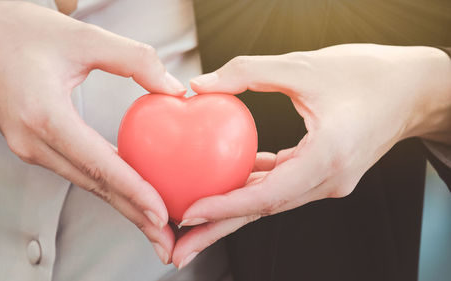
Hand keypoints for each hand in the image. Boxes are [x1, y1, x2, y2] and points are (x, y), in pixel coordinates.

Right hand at [0, 0, 185, 263]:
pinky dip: (107, 186)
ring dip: (123, 205)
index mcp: (44, 116)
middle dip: (133, 216)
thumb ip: (133, 59)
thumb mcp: (81, 36)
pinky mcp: (35, 145)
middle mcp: (35, 141)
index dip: (133, 191)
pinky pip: (78, 171)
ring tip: (155, 225)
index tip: (160, 214)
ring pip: (87, 184)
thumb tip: (172, 87)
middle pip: (95, 187)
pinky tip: (129, 193)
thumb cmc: (14, 32)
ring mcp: (31, 148)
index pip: (98, 164)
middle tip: (166, 241)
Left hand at [171, 44, 450, 267]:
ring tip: (194, 222)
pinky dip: (254, 184)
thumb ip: (249, 72)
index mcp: (329, 158)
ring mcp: (329, 181)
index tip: (189, 214)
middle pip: (264, 210)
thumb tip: (201, 85)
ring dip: (231, 211)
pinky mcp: (325, 173)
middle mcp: (329, 180)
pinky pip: (282, 185)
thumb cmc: (368, 73)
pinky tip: (230, 178)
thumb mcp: (304, 65)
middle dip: (218, 230)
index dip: (226, 207)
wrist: (414, 89)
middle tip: (178, 250)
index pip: (269, 195)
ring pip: (270, 202)